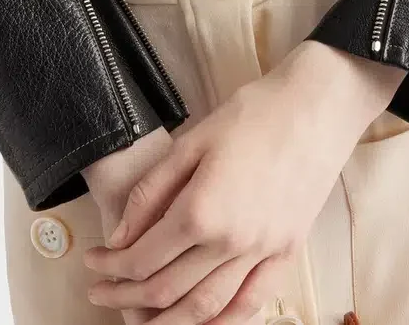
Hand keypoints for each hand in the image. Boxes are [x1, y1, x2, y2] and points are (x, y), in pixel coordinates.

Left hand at [82, 40, 404, 323]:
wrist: (316, 106)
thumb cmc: (253, 113)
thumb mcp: (192, 141)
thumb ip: (152, 192)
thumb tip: (120, 235)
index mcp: (201, 211)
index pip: (142, 259)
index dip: (110, 268)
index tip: (92, 263)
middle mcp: (231, 243)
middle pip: (167, 291)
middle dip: (125, 298)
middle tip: (101, 293)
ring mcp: (264, 252)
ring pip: (207, 309)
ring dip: (168, 322)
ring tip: (140, 319)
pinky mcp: (288, 252)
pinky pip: (252, 304)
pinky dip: (224, 323)